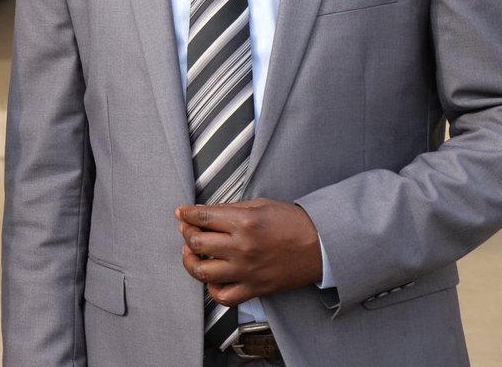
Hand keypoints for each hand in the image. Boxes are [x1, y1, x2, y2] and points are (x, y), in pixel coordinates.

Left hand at [175, 198, 321, 305]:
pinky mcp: (254, 289)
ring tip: (191, 254)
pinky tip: (212, 277)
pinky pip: (223, 296)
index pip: (201, 217)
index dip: (185, 214)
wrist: (320, 246)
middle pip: (196, 242)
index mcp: (244, 222)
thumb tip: (204, 213)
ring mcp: (246, 271)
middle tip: (187, 229)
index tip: (181, 213)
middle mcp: (242, 248)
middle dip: (186, 233)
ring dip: (190, 261)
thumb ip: (229, 209)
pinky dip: (211, 288)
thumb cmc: (292, 223)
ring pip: (202, 271)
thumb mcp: (259, 205)